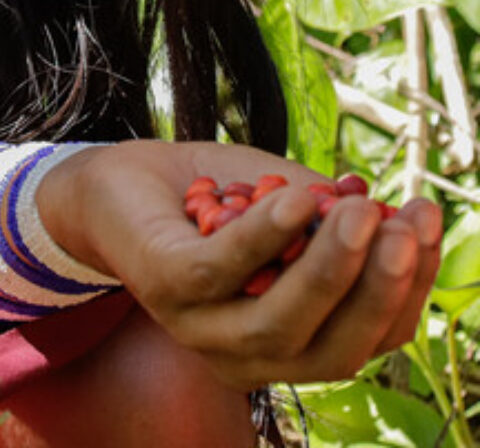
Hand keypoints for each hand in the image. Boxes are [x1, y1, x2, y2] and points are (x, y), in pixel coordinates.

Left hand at [36, 140, 442, 388]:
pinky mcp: (166, 287)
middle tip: (404, 224)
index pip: (367, 339)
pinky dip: (264, 236)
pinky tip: (296, 199)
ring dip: (330, 267)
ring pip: (282, 320)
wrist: (113, 183)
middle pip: (335, 346)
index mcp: (288, 347)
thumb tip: (390, 217)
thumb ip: (330, 218)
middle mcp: (247, 356)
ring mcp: (203, 328)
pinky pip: (224, 269)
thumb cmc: (210, 198)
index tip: (428, 221)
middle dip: (379, 287)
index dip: (407, 288)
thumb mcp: (284, 206)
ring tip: (361, 212)